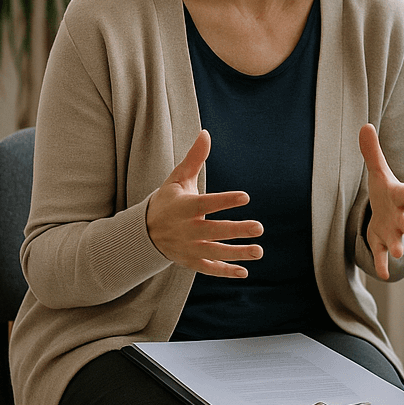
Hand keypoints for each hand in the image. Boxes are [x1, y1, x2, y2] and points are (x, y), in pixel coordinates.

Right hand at [146, 130, 262, 277]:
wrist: (143, 231)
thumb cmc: (167, 200)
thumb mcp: (177, 178)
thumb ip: (194, 158)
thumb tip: (205, 133)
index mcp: (185, 207)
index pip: (207, 203)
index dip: (226, 201)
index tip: (246, 197)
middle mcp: (186, 229)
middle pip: (213, 231)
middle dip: (236, 230)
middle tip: (260, 227)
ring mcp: (188, 248)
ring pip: (214, 252)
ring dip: (237, 253)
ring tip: (259, 250)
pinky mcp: (190, 261)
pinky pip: (209, 269)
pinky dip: (225, 272)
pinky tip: (245, 271)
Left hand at [358, 123, 403, 279]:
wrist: (390, 213)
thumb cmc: (385, 190)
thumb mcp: (377, 172)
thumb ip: (371, 152)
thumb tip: (364, 126)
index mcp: (398, 196)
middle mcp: (400, 215)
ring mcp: (393, 231)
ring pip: (397, 240)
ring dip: (398, 247)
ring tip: (399, 253)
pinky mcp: (383, 243)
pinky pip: (383, 255)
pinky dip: (383, 264)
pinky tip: (381, 274)